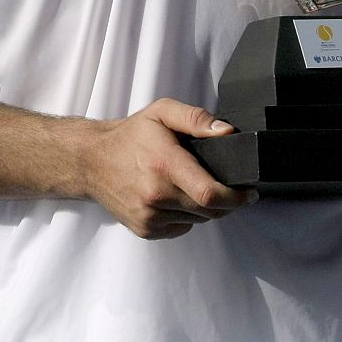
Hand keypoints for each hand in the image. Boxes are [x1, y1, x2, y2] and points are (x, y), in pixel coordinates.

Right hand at [80, 98, 256, 239]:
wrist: (91, 161)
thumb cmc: (130, 136)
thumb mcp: (161, 112)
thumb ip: (195, 118)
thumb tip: (227, 132)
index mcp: (164, 164)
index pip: (210, 193)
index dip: (237, 197)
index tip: (249, 192)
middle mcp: (156, 194)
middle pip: (209, 211)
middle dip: (227, 202)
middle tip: (230, 189)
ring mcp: (149, 216)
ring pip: (197, 220)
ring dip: (205, 208)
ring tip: (195, 187)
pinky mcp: (145, 229)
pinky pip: (181, 228)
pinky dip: (186, 216)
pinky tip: (176, 197)